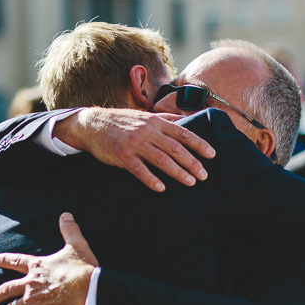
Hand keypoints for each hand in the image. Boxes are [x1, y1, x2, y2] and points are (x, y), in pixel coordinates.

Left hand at [0, 213, 98, 304]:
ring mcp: (32, 301)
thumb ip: (69, 230)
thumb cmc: (82, 268)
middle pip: (7, 288)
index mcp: (37, 266)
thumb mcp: (76, 245)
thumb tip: (66, 214)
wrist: (88, 290)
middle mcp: (30, 283)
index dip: (4, 260)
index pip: (16, 261)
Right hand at [56, 108, 214, 191]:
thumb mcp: (145, 116)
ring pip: (160, 159)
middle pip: (175, 148)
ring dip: (177, 172)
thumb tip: (188, 120)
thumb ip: (165, 119)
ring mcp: (134, 143)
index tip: (212, 154)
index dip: (199, 143)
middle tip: (204, 175)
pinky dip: (151, 179)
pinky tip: (161, 188)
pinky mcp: (122, 155)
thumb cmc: (122, 121)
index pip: (182, 132)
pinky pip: (138, 169)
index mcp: (155, 122)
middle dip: (192, 162)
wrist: (92, 124)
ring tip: (190, 182)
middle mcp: (147, 131)